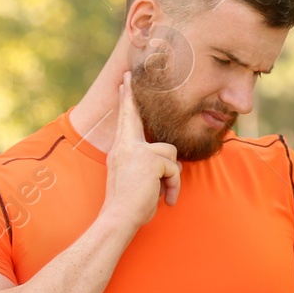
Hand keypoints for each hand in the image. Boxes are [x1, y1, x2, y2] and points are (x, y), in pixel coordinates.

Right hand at [103, 73, 180, 231]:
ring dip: (171, 177)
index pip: (126, 122)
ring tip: (161, 193)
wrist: (119, 218)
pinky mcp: (150, 160)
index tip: (125, 83)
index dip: (127, 103)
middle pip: (133, 117)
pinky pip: (174, 170)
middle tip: (127, 74)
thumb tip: (172, 164)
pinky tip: (165, 198)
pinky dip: (173, 186)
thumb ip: (150, 167)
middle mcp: (126, 147)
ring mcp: (137, 151)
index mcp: (121, 151)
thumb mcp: (139, 182)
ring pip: (170, 153)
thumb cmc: (129, 208)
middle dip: (130, 96)